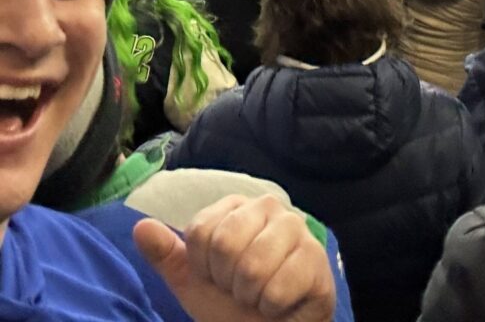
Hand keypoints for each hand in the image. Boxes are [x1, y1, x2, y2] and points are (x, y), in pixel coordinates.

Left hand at [134, 194, 334, 321]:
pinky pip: (278, 288)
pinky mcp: (315, 257)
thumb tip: (140, 226)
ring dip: (251, 297)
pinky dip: (273, 307)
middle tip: (242, 289)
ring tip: (261, 295)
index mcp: (235, 206)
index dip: (204, 267)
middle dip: (229, 282)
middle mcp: (267, 206)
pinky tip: (281, 303)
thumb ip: (166, 254)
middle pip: (225, 245)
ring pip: (252, 267)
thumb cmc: (233, 303)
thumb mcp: (194, 281)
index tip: (219, 277)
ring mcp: (295, 228)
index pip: (200, 232)